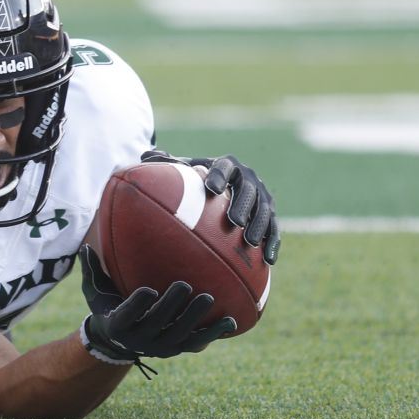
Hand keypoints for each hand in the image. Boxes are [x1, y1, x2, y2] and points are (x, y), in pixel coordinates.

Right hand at [82, 280, 235, 361]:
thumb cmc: (107, 307)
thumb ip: (91, 270)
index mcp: (117, 324)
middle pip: (157, 324)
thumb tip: (85, 246)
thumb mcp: (94, 291)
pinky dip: (213, 333)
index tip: (149, 290)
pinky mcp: (176, 350)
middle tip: (184, 285)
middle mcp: (138, 340)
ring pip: (179, 336)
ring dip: (194, 319)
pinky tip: (231, 321)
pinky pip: (196, 344)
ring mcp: (159, 348)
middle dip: (171, 307)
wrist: (118, 341)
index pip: (127, 316)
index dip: (138, 306)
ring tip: (208, 299)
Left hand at [140, 150, 280, 264]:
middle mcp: (248, 178)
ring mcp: (262, 197)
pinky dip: (272, 243)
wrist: (225, 186)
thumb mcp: (186, 171)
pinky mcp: (270, 214)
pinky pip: (274, 230)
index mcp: (227, 164)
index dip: (218, 176)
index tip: (210, 189)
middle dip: (242, 204)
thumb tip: (144, 157)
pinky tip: (268, 260)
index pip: (224, 167)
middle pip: (248, 190)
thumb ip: (169, 165)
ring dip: (259, 225)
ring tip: (249, 241)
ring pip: (264, 210)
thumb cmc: (199, 180)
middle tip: (232, 221)